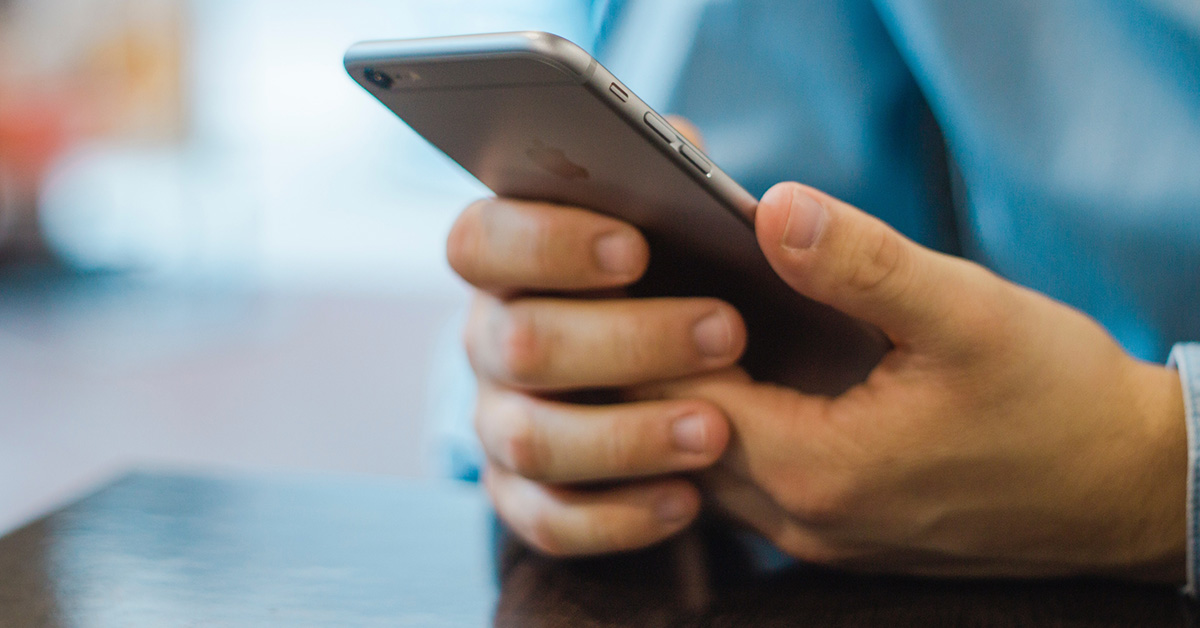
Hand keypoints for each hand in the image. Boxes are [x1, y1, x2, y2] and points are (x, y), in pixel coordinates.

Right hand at [448, 193, 743, 554]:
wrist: (687, 369)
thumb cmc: (678, 271)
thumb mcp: (676, 212)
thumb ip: (673, 170)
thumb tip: (689, 156)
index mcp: (508, 258)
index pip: (480, 242)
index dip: (546, 245)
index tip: (635, 250)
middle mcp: (489, 339)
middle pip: (517, 343)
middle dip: (626, 341)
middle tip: (725, 332)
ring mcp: (499, 421)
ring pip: (531, 440)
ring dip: (626, 436)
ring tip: (716, 430)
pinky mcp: (523, 495)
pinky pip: (550, 521)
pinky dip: (618, 516)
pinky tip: (687, 499)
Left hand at [641, 183, 1187, 579]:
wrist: (1130, 489)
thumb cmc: (1059, 403)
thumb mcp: (966, 313)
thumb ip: (860, 262)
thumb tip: (772, 207)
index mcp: (814, 468)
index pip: (676, 395)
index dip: (649, 327)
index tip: (638, 265)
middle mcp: (800, 519)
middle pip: (677, 435)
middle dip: (653, 362)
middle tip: (646, 284)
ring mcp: (817, 537)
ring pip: (707, 465)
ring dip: (688, 398)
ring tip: (685, 321)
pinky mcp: (839, 535)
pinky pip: (749, 482)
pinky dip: (730, 427)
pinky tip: (746, 373)